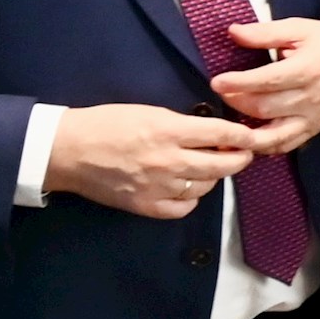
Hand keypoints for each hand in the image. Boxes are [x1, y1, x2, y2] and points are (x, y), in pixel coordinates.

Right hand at [45, 103, 264, 218]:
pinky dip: (190, 197)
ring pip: (206, 186)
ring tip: (207, 167)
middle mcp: (168, 161)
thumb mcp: (149, 111)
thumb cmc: (106, 123)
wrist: (66, 151)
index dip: (244, 136)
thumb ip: (183, 123)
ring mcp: (158, 187)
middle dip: (239, 159)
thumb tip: (214, 132)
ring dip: (213, 177)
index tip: (252, 136)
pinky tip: (186, 187)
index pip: (222, 135)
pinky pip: (184, 207)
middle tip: (242, 154)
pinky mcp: (146, 206)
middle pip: (222, 166)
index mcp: (169, 131)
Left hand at [208, 16, 319, 152]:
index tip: (216, 81)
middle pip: (264, 109)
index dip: (238, 83)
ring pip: (272, 135)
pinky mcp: (313, 129)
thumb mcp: (300, 29)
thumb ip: (265, 33)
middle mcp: (309, 98)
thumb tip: (233, 32)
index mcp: (306, 69)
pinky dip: (265, 147)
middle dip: (237, 102)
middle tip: (222, 93)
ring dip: (246, 133)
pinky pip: (285, 145)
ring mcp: (312, 118)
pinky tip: (249, 139)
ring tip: (229, 123)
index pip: (267, 81)